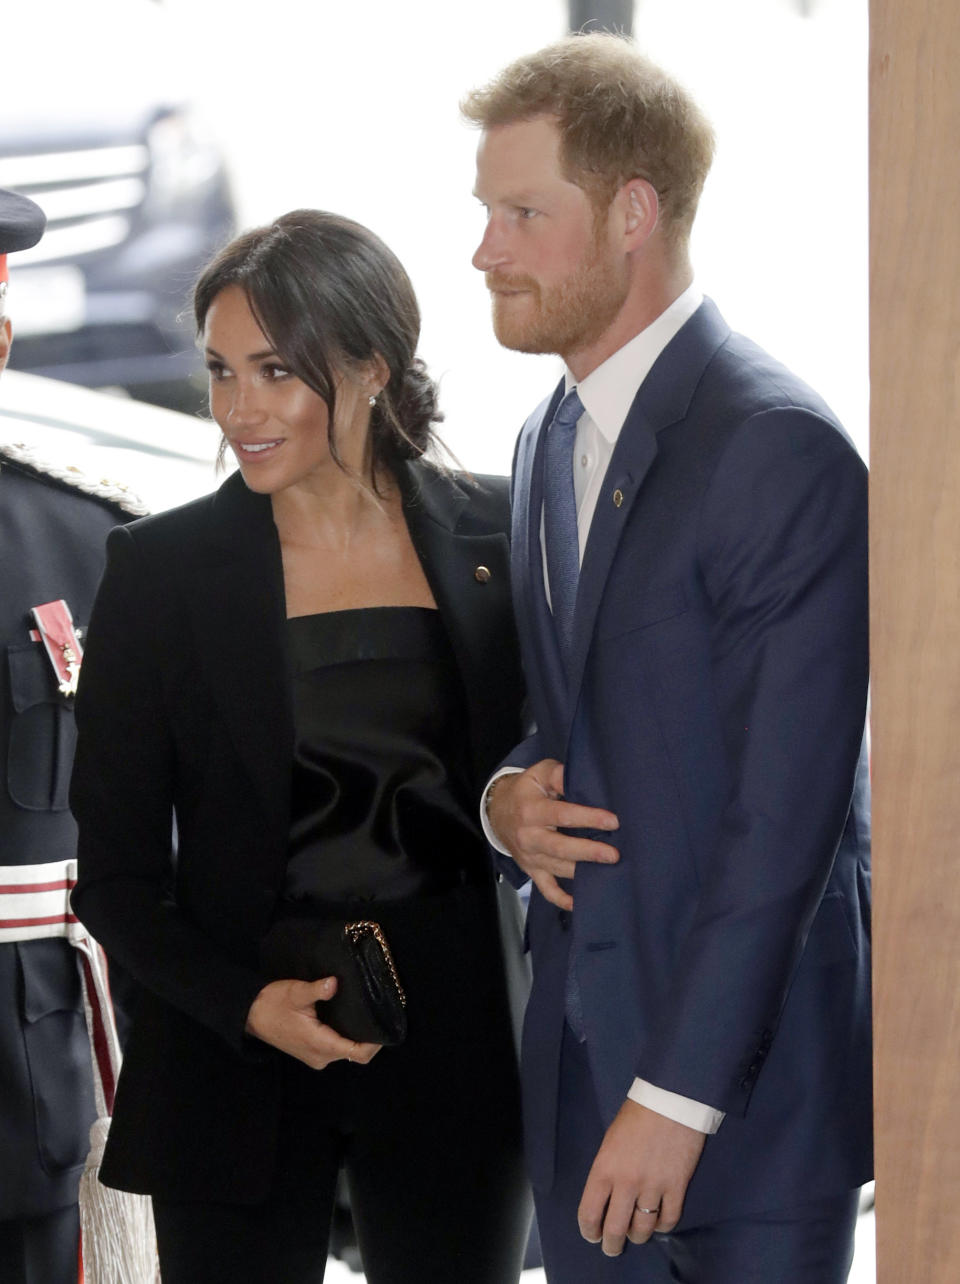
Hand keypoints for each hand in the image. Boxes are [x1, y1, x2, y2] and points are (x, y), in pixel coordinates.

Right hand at [245, 976, 380, 1069]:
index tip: (386, 1024)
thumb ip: (317, 989)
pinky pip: (337, 1047)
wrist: (251, 1014)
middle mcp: (321, 1056)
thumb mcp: (296, 992)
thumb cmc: (274, 1003)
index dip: (375, 1043)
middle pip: (355, 1053)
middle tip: (381, 1011)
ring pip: (346, 1050)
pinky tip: (351, 1017)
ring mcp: (316, 1056)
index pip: (357, 1053)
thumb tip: (334, 983)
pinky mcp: (312, 1051)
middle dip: (370, 1036)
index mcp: (320, 1044)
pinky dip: (347, 1036)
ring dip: (358, 1036)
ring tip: (368, 1011)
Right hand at [487, 759, 618, 909]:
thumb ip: (558, 775)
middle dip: (588, 852)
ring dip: (583, 873)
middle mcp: (529, 836)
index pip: (563, 815)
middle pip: (561, 848)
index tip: (613, 821)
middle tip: (613, 855)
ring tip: (608, 872)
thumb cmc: (525, 790)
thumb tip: (577, 781)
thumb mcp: (538, 773)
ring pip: (558, 869)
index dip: (589, 818)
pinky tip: (579, 903)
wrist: (497, 812)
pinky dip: (561, 899)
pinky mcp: (532, 870)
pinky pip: (546, 889)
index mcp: (532, 810)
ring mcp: (530, 857)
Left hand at [578, 1100, 705, 1255]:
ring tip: (635, 1235)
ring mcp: (653, 1187)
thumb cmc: (636, 1115)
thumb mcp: (610, 1141)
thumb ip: (607, 1171)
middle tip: (612, 1247)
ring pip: (642, 1230)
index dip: (589, 1230)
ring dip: (637, 1237)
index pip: (589, 1214)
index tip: (592, 1235)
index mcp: (604, 1169)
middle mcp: (626, 1184)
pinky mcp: (677, 1187)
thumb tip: (609, 1197)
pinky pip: (668, 1220)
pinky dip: (662, 1227)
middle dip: (611, 1244)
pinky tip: (658, 1222)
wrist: (670, 1100)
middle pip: (615, 1230)